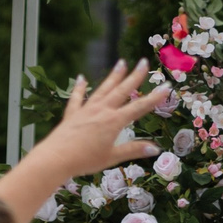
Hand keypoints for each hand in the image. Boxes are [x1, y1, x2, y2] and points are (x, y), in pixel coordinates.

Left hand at [29, 61, 168, 180]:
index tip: (166, 87)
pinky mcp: (72, 113)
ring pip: (103, 89)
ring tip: (121, 62)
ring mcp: (87, 109)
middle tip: (144, 62)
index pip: (139, 107)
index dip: (154, 98)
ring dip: (113, 76)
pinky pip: (78, 97)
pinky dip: (80, 87)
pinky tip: (82, 78)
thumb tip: (155, 148)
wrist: (57, 158)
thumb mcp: (112, 157)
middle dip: (134, 76)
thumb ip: (133, 150)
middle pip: (122, 90)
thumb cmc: (86, 160)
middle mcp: (102, 110)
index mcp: (114, 121)